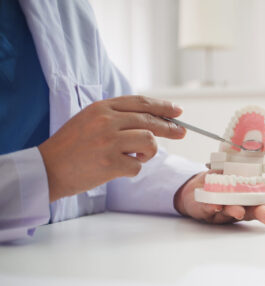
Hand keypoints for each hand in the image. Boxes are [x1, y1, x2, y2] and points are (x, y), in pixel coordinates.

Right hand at [38, 95, 185, 201]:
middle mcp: (106, 121)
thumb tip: (152, 121)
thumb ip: (116, 117)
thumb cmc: (71, 147)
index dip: (162, 107)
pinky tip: (119, 170)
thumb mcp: (89, 120)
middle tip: (182, 133)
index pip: (141, 103)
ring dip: (148, 153)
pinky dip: (133, 170)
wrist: (47, 169)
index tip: (177, 111)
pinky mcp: (111, 163)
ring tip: (134, 157)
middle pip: (150, 121)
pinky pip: (138, 166)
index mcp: (101, 108)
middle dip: (170, 128)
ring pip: (149, 142)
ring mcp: (109, 142)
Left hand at [174, 146, 264, 225]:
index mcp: (253, 196)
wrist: (198, 187)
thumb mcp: (246, 164)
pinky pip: (210, 207)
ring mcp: (225, 207)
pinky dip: (213, 206)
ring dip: (237, 211)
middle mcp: (241, 204)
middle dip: (262, 214)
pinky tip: (215, 205)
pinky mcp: (208, 207)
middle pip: (254, 211)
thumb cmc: (226, 178)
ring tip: (239, 211)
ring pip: (233, 211)